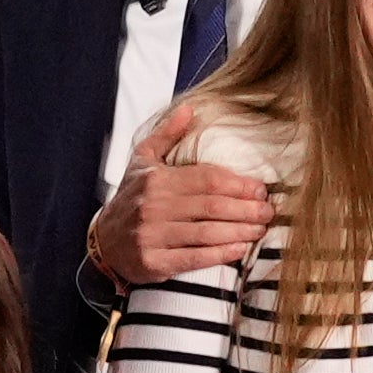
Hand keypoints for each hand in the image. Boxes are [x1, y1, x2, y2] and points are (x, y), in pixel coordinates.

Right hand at [94, 105, 273, 286]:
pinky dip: (220, 254)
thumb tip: (190, 109)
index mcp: (156, 180)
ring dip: (239, 232)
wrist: (103, 242)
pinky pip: (194, 257)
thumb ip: (166, 135)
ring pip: (207, 233)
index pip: (207, 179)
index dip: (238, 184)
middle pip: (212, 206)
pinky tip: (239, 249)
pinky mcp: (153, 262)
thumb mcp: (142, 162)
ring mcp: (152, 236)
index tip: (260, 189)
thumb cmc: (131, 199)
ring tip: (260, 230)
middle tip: (268, 211)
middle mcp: (153, 207)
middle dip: (246, 209)